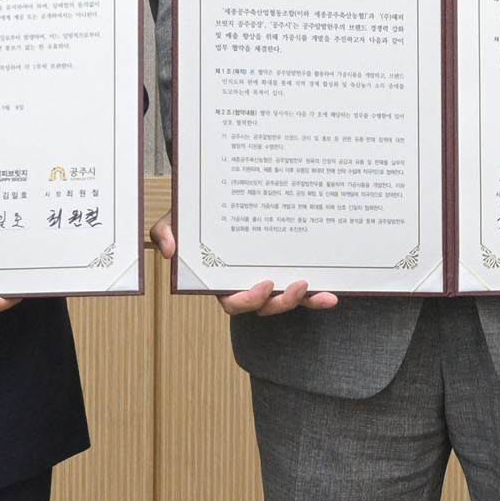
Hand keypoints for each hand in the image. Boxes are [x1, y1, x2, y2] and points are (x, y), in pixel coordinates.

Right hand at [150, 211, 337, 315]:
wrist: (219, 193)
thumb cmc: (195, 213)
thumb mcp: (176, 219)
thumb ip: (165, 232)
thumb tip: (169, 249)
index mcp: (221, 280)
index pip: (233, 302)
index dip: (248, 300)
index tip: (263, 284)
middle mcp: (247, 283)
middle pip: (265, 307)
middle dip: (282, 303)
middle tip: (297, 285)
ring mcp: (269, 278)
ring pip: (287, 301)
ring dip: (306, 301)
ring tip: (322, 291)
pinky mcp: (286, 268)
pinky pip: (303, 288)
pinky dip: (318, 295)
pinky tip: (333, 292)